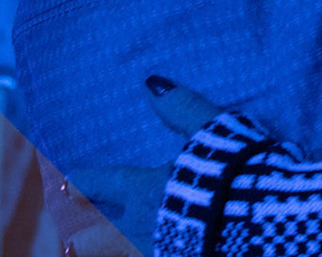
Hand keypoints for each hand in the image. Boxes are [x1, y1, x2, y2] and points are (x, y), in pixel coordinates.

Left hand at [60, 78, 220, 256]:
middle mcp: (145, 226)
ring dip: (111, 254)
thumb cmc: (230, 174)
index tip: (67, 183)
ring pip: (125, 254)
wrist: (254, 221)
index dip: (86, 182)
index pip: (107, 183)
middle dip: (85, 238)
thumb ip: (182, 108)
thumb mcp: (211, 132)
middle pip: (104, 234)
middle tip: (69, 242)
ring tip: (92, 255)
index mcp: (147, 190)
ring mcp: (161, 252)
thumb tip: (151, 83)